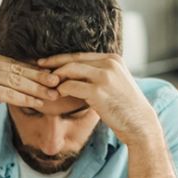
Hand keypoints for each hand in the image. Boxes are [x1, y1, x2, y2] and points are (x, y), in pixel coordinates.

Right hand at [0, 49, 60, 133]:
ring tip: (53, 95)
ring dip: (36, 89)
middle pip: (16, 69)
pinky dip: (25, 99)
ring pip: (15, 81)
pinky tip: (37, 103)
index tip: (48, 76)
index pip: (11, 63)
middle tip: (58, 83)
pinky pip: (8, 93)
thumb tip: (11, 78)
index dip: (32, 70)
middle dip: (39, 77)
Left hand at [37, 53, 160, 144]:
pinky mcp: (98, 91)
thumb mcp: (114, 83)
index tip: (46, 62)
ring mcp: (104, 76)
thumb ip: (97, 74)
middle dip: (53, 65)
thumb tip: (72, 74)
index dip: (60, 58)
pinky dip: (61, 90)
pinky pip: (71, 86)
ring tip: (49, 87)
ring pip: (70, 71)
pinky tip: (57, 96)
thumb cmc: (123, 106)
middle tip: (39, 71)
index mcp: (112, 59)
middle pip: (73, 60)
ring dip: (56, 79)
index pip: (80, 54)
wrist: (139, 123)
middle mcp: (109, 63)